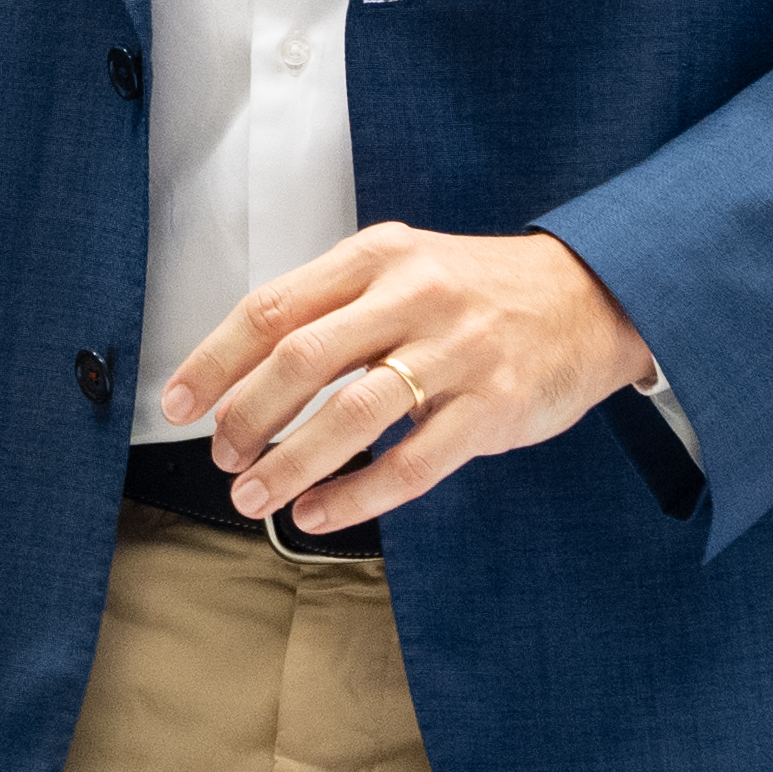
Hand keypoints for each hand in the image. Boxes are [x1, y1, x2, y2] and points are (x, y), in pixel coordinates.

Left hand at [158, 223, 662, 538]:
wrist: (594, 298)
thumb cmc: (479, 292)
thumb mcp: (403, 269)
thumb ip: (332, 308)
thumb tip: (244, 373)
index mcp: (376, 257)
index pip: (271, 308)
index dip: (214, 362)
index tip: (178, 403)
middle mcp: (413, 296)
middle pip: (300, 360)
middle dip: (246, 418)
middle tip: (223, 456)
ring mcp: (457, 352)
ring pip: (352, 415)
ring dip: (291, 465)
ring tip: (255, 497)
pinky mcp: (495, 406)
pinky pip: (413, 463)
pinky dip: (356, 496)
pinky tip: (320, 514)